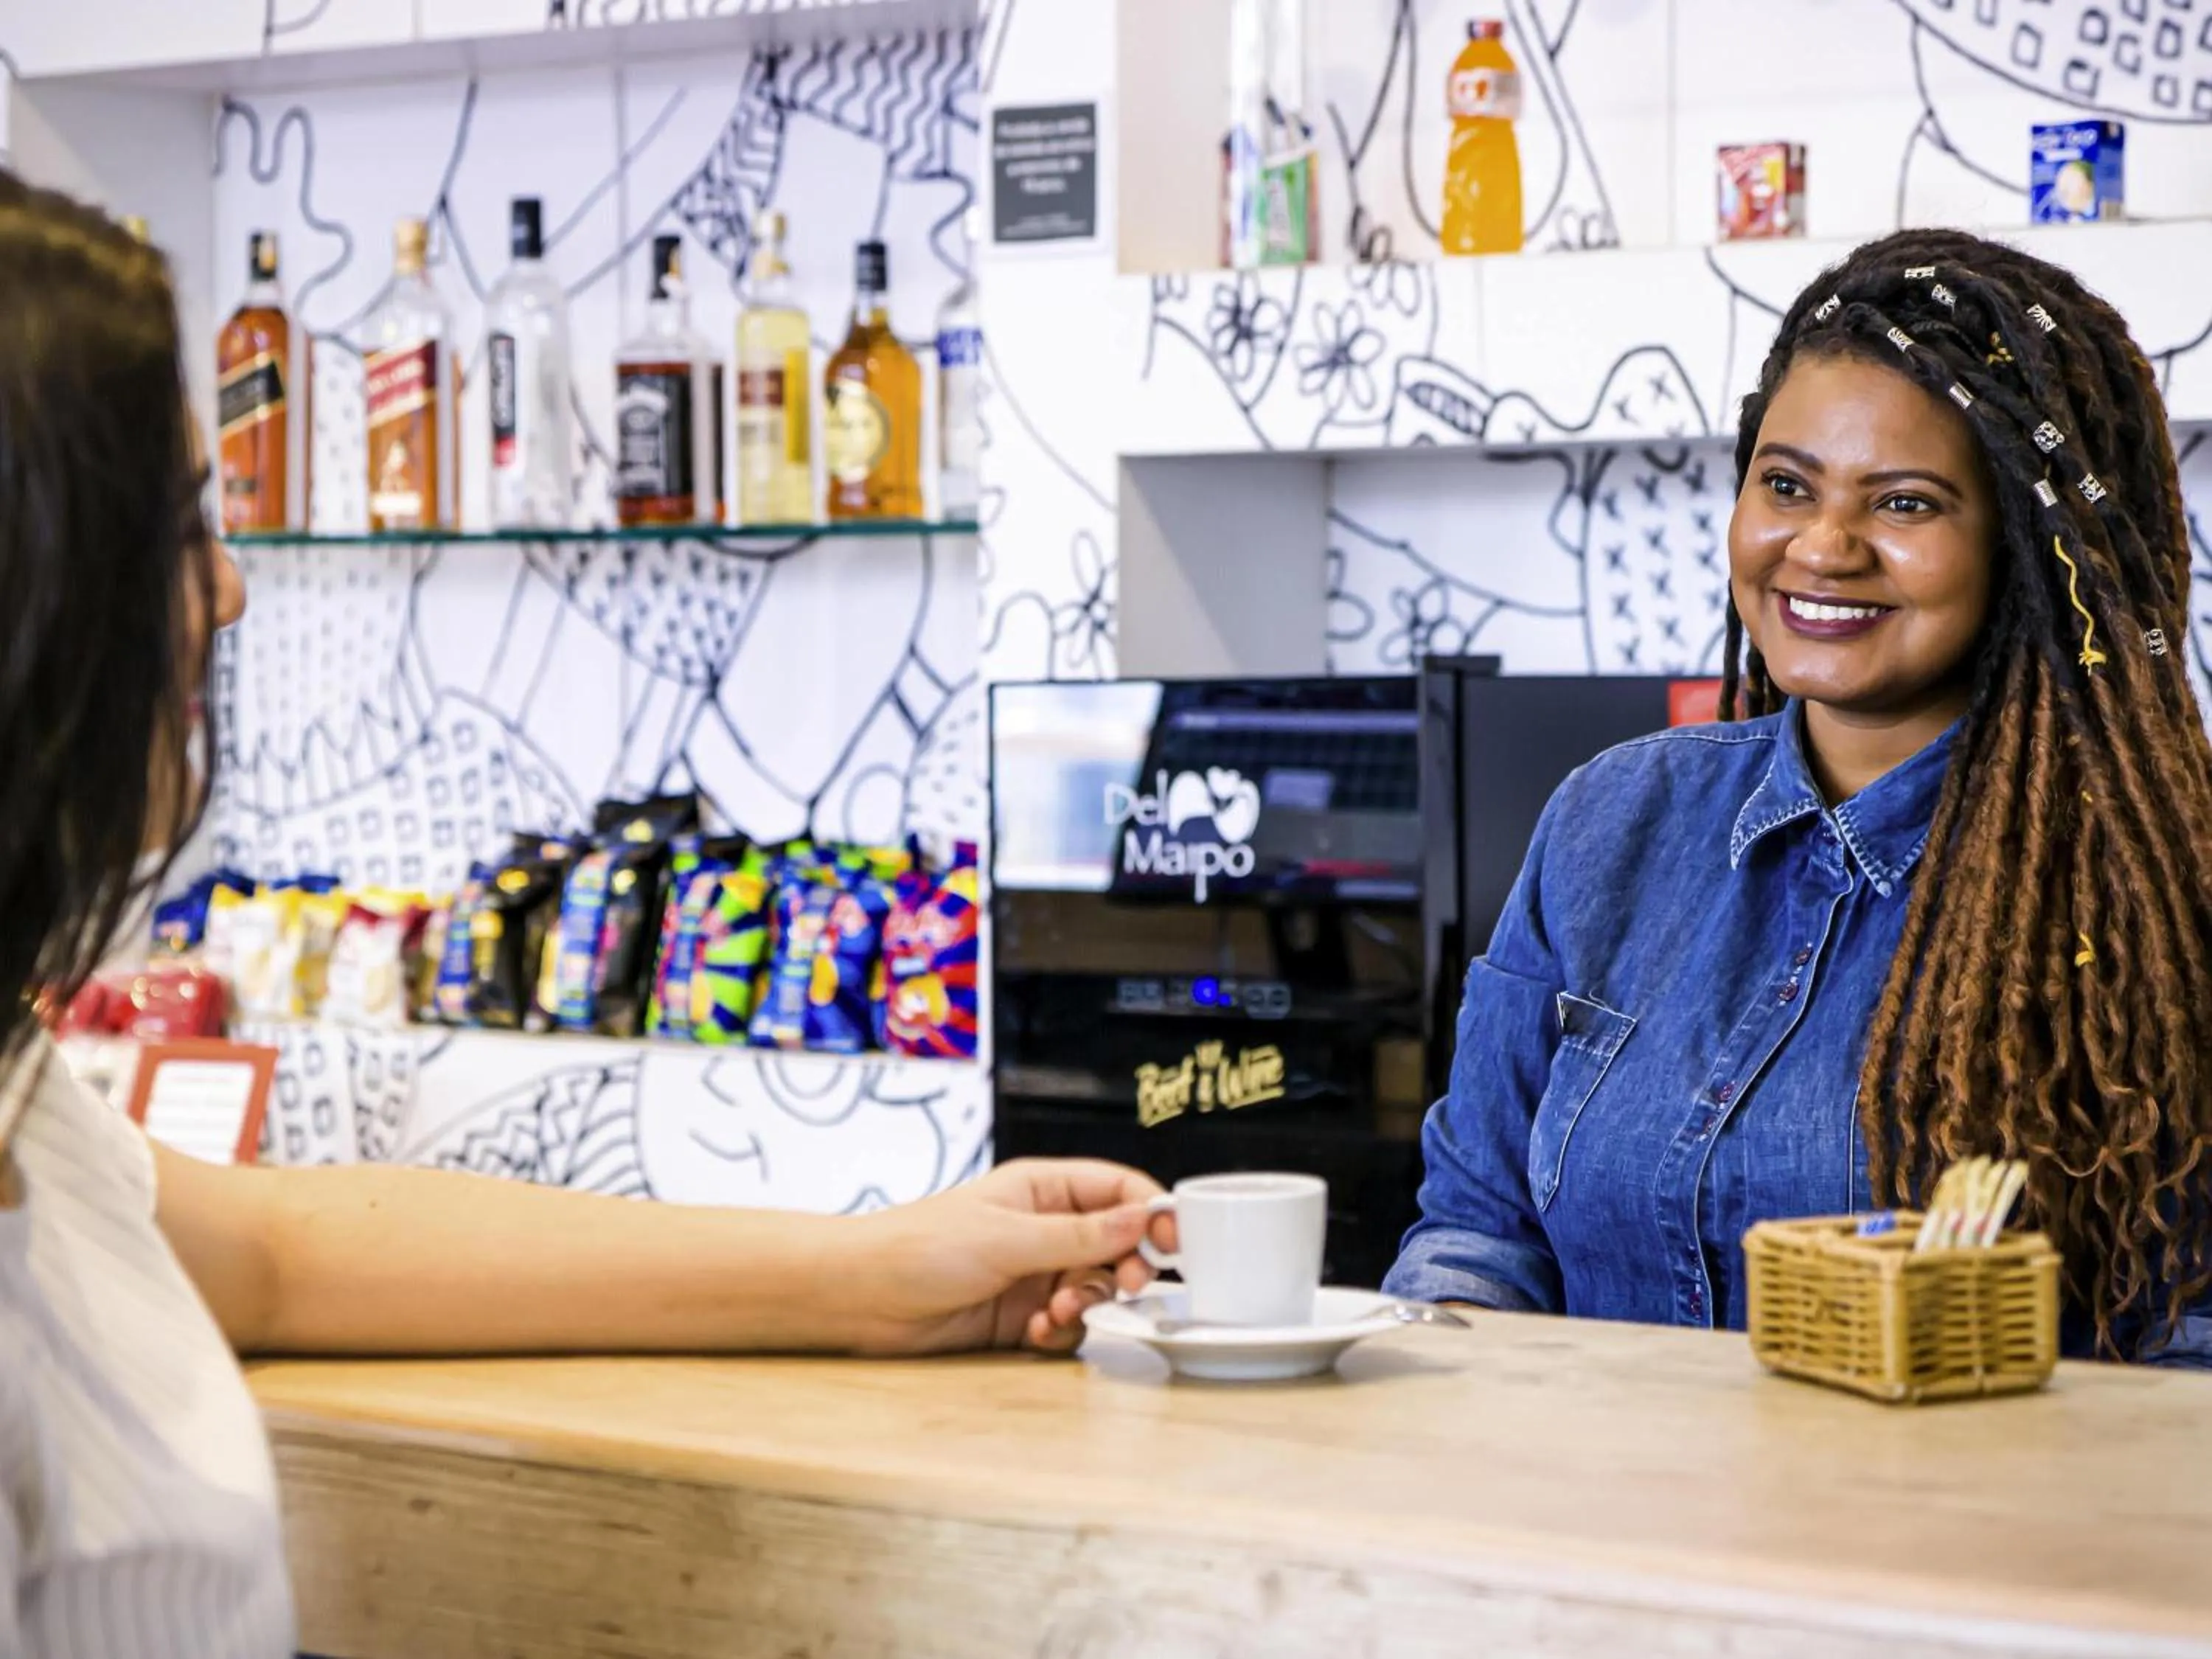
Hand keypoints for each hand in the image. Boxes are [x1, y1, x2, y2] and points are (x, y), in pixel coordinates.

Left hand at [831, 1159, 1173, 1356]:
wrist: (862, 1297)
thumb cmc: (922, 1247)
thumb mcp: (1008, 1237)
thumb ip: (1080, 1235)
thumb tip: (1143, 1218)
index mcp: (1044, 1189)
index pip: (1118, 1189)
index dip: (1152, 1211)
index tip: (1175, 1241)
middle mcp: (1045, 1228)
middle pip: (1117, 1243)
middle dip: (1126, 1267)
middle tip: (1125, 1286)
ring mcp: (1035, 1272)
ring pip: (1094, 1288)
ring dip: (1087, 1304)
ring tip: (1055, 1312)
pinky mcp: (1021, 1315)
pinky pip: (1067, 1324)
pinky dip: (1060, 1331)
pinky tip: (1035, 1332)